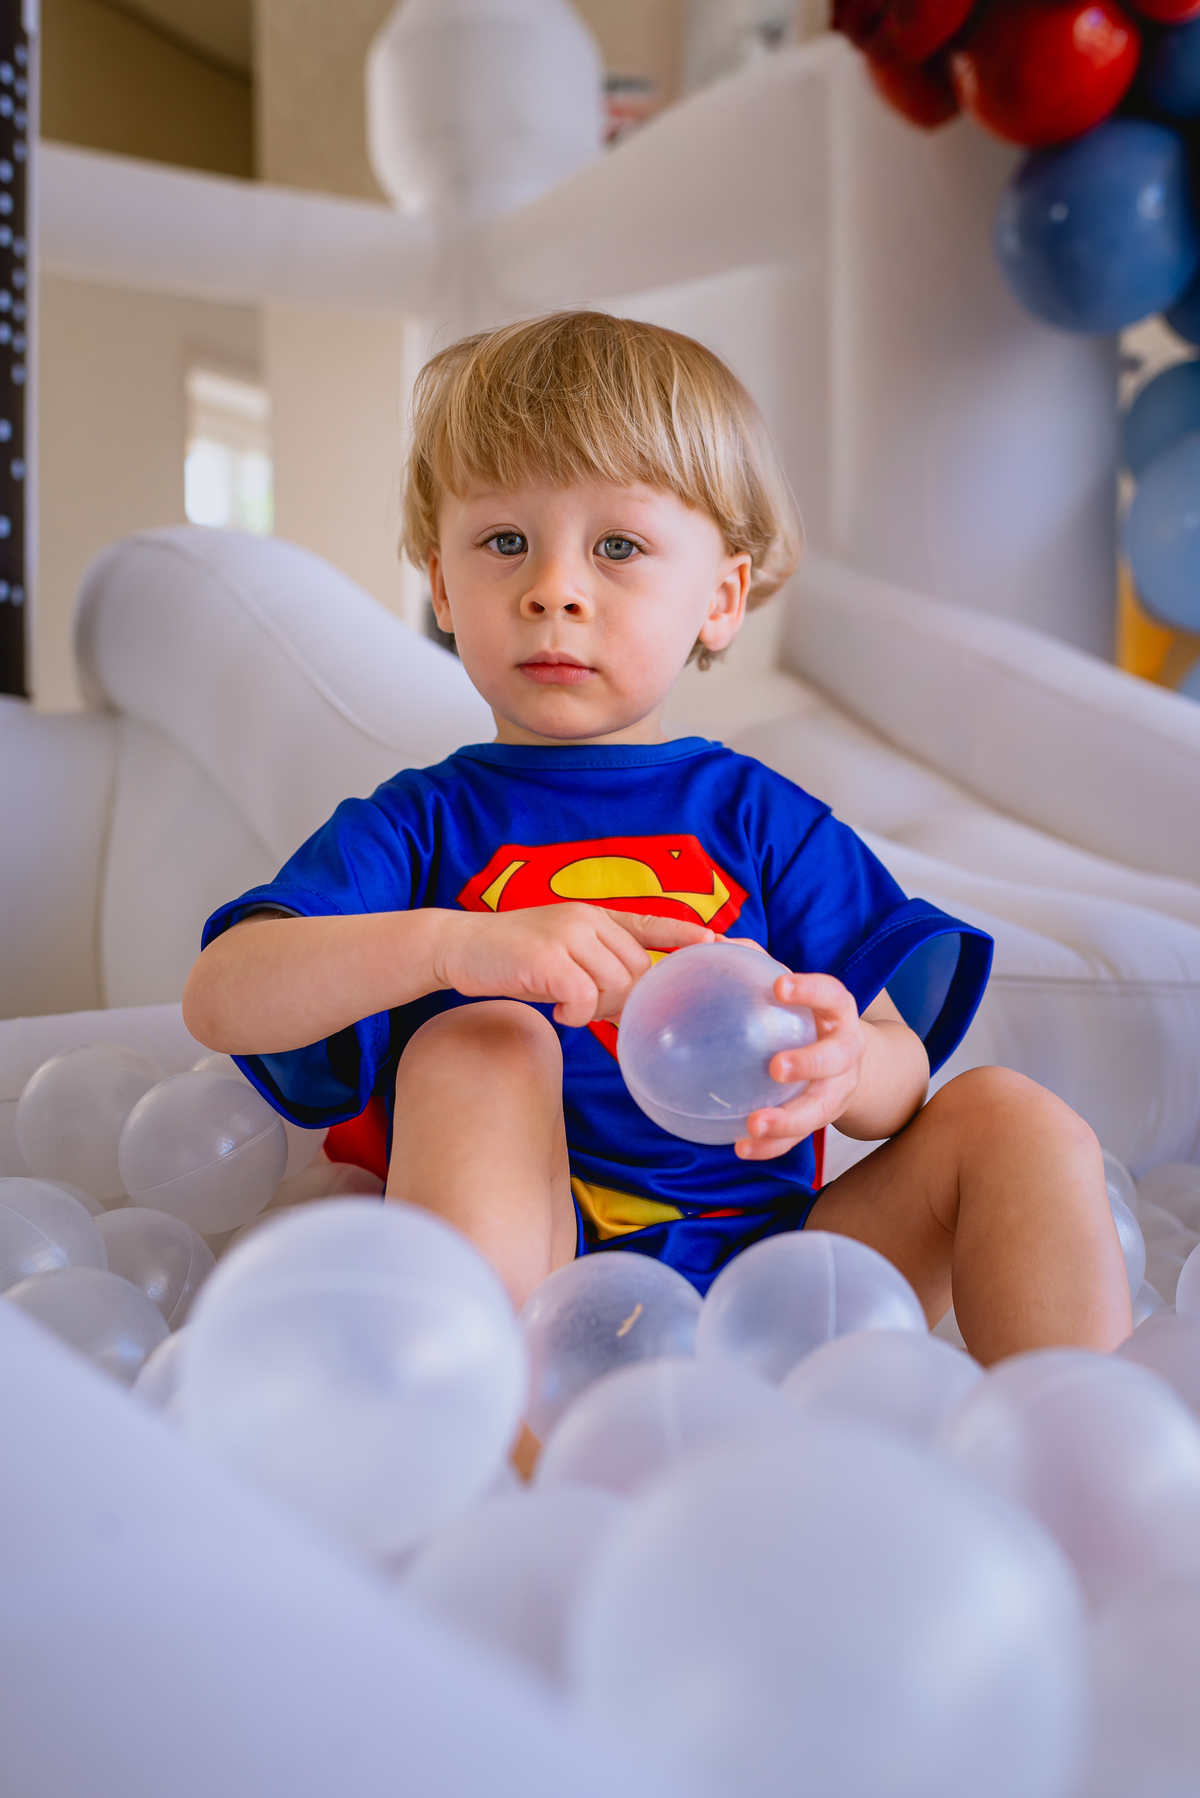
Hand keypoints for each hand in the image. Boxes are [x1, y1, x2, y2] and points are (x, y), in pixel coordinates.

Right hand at [434, 905, 713, 1027]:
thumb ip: (596, 964)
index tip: (712, 940)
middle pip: (635, 970)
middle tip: (587, 1007)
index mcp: (592, 914)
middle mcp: (585, 918)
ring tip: (566, 1005)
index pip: (647, 921)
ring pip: (614, 986)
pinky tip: (556, 1011)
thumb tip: (631, 1002)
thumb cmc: (511, 958)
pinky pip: (584, 999)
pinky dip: (574, 1014)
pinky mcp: (547, 957)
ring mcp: (567, 934)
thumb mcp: (560, 950)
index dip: (681, 933)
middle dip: (620, 999)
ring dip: (595, 1008)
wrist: (459, 947)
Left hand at [735, 972, 865, 1160]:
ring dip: (789, 1120)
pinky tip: (741, 1148)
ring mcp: (836, 1089)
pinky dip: (771, 1147)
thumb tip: (711, 941)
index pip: (831, 995)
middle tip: (776, 1067)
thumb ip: (754, 963)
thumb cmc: (806, 1016)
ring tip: (755, 1124)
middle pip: (835, 1058)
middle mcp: (844, 1052)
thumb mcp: (792, 989)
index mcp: (837, 1013)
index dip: (810, 989)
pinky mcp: (821, 1118)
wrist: (850, 1062)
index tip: (781, 984)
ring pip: (819, 1108)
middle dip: (809, 1062)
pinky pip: (797, 1138)